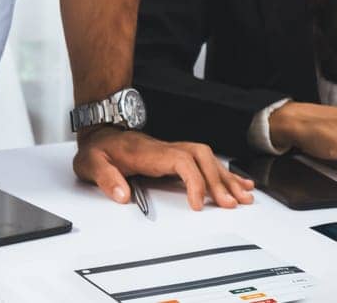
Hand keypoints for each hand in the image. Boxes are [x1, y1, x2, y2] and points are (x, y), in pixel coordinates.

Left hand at [73, 127, 255, 210]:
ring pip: (207, 158)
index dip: (194, 182)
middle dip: (219, 181)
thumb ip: (106, 178)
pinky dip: (223, 173)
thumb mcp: (92, 163)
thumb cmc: (99, 148)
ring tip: (244, 196)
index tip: (197, 204)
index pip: (181, 161)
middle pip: (202, 158)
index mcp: (149, 152)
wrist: (100, 131)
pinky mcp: (175, 156)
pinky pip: (205, 161)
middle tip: (230, 204)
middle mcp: (166, 149)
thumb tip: (122, 195)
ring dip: (226, 178)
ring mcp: (172, 151)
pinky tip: (238, 182)